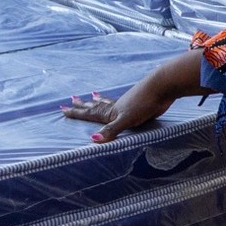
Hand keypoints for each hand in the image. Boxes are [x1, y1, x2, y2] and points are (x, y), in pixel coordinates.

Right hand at [60, 51, 205, 141]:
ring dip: (98, 100)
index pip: (90, 113)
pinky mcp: (137, 103)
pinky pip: (120, 103)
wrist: (162, 86)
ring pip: (108, 102)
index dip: (76, 113)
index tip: (63, 109)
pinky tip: (119, 100)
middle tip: (72, 99)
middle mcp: (116, 106)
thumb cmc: (145, 102)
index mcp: (111, 112)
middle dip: (83, 105)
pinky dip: (115, 101)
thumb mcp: (127, 119)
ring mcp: (126, 104)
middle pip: (96, 106)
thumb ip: (112, 130)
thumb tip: (93, 140)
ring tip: (92, 95)